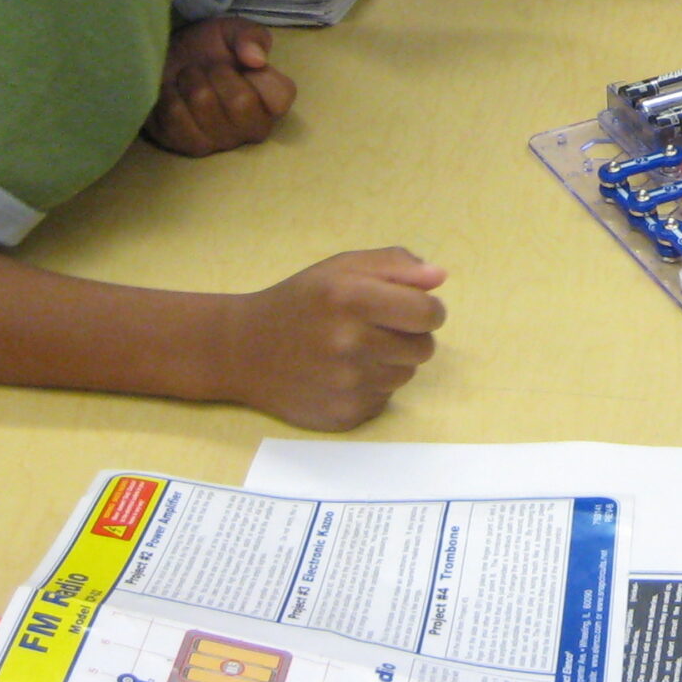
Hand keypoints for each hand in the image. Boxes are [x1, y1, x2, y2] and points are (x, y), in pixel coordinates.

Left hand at [145, 16, 293, 155]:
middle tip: (208, 68)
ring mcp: (221, 142)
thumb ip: (251, 37)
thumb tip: (257, 59)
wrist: (168, 60)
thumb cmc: (209, 48)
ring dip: (190, 80)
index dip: (257, 75)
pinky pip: (176, 117)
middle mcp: (252, 129)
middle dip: (216, 73)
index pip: (280, 97)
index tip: (241, 64)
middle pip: (240, 102)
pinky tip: (174, 93)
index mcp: (272, 102)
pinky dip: (169, 95)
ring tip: (189, 78)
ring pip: (204, 103)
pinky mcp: (187, 147)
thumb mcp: (234, 31)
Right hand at [224, 247, 446, 430]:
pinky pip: (383, 400)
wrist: (243, 350)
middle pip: (424, 348)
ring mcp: (346, 385)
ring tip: (355, 351)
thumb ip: (395, 265)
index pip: (428, 313)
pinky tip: (341, 374)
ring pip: (406, 375)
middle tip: (378, 330)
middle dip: (410, 337)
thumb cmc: (300, 301)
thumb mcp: (341, 268)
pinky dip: (372, 387)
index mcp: (352, 298)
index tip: (413, 310)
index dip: (429, 311)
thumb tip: (438, 278)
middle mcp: (350, 343)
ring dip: (391, 362)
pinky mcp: (343, 416)